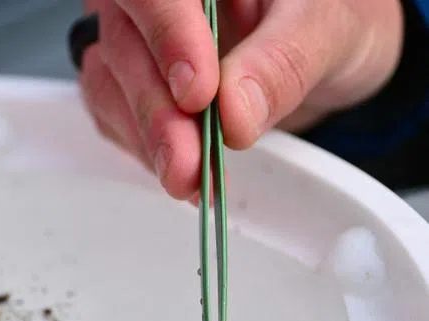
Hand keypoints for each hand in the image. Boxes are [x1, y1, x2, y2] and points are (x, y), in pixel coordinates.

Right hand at [78, 0, 404, 199]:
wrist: (331, 49)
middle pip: (124, 40)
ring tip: (189, 178)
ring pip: (108, 81)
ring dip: (145, 137)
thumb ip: (282, 62)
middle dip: (156, 110)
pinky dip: (143, 147)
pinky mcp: (130, 79)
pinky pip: (113, 114)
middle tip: (188, 162)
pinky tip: (181, 169)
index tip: (196, 94)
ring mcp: (137, 33)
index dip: (166, 35)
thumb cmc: (336, 18)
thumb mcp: (331, 29)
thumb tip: (233, 111)